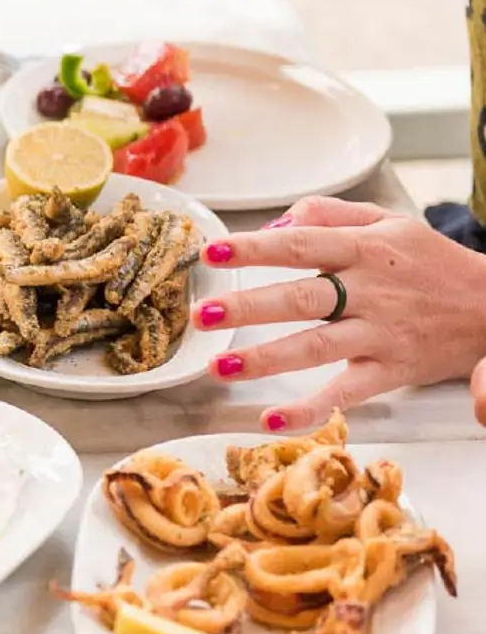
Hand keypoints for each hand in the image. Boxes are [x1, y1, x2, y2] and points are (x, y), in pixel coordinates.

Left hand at [190, 197, 485, 431]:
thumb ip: (327, 214)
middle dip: (248, 307)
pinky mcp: (390, 370)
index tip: (211, 252)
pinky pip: (347, 392)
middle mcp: (369, 290)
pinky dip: (311, 408)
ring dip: (265, 359)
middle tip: (203, 314)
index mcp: (364, 248)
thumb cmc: (430, 262)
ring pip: (316, 347)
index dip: (254, 248)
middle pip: (301, 297)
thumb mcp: (387, 221)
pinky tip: (272, 418)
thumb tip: (273, 224)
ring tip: (220, 366)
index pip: (300, 245)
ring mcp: (379, 333)